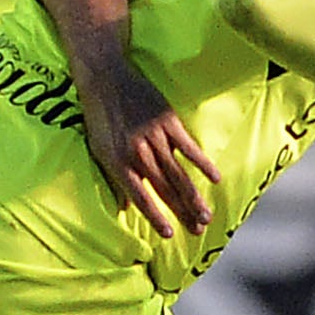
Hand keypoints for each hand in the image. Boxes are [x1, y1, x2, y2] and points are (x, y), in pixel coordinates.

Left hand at [77, 51, 217, 238]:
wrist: (106, 80)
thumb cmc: (100, 117)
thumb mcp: (99, 151)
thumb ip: (115, 179)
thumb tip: (125, 207)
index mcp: (117, 163)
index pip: (140, 197)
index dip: (154, 216)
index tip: (168, 234)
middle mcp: (137, 154)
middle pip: (164, 189)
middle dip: (182, 212)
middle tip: (198, 231)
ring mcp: (154, 138)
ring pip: (178, 173)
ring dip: (194, 197)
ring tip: (207, 216)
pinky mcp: (168, 122)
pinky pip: (188, 147)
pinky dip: (203, 163)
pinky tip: (216, 179)